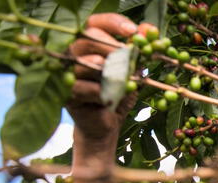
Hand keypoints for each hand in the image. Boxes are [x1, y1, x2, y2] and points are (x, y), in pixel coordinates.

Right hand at [67, 13, 137, 140]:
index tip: (132, 31)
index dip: (113, 23)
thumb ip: (139, 50)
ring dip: (109, 71)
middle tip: (129, 58)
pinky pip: (82, 87)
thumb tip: (150, 31)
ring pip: (84, 63)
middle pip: (87, 39)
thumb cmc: (118, 94)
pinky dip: (100, 91)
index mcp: (89, 44)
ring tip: (125, 80)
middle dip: (112, 47)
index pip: (95, 23)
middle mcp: (74, 55)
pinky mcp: (68, 94)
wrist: (106, 125)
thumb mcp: (133, 71)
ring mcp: (68, 74)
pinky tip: (111, 98)